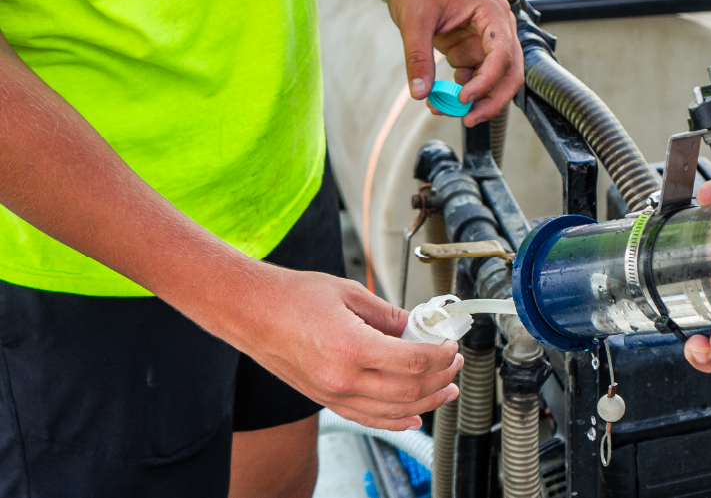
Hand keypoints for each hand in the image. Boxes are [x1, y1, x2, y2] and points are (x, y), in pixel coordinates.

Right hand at [222, 265, 461, 430]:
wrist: (253, 313)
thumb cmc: (294, 297)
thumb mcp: (351, 293)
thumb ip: (389, 314)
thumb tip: (417, 325)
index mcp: (353, 347)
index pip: (414, 361)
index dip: (442, 354)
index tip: (452, 343)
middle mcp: (344, 378)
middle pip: (410, 390)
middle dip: (441, 377)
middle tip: (456, 362)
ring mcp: (334, 394)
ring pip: (393, 411)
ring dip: (427, 401)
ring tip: (447, 389)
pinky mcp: (326, 400)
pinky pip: (368, 418)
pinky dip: (395, 420)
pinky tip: (414, 416)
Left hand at [385, 0, 522, 124]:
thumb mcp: (413, 20)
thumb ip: (418, 57)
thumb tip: (421, 93)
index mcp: (491, 12)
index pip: (502, 52)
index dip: (487, 80)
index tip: (464, 98)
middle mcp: (497, 26)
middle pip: (511, 71)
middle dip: (493, 98)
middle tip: (469, 119)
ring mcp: (487, 38)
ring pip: (496, 78)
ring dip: (475, 97)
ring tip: (443, 107)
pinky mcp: (474, 46)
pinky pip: (477, 75)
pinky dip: (464, 89)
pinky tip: (442, 94)